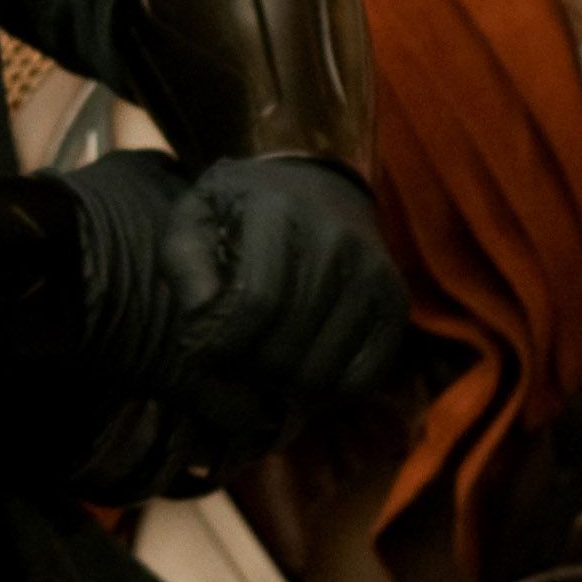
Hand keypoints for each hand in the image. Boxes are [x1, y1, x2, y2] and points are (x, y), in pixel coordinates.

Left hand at [51, 151, 407, 490]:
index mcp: (278, 209)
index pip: (257, 301)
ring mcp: (373, 270)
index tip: (204, 356)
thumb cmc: (242, 212)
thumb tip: (200, 331)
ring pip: (324, 369)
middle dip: (250, 371)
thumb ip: (185, 268)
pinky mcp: (395, 300)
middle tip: (232, 370)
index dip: (225, 345)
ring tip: (264, 373)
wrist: (319, 186)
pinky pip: (364, 376)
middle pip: (289, 342)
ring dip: (285, 389)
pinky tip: (303, 379)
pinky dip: (329, 395)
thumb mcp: (196, 218)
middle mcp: (335, 237)